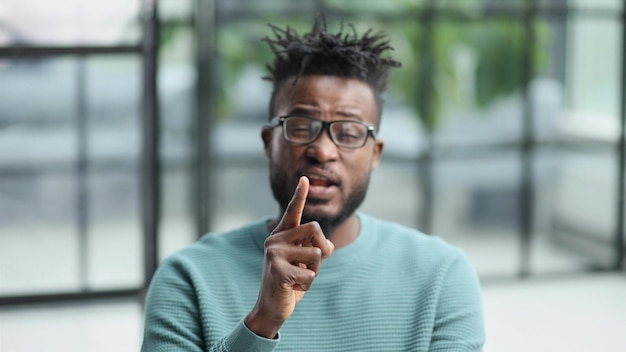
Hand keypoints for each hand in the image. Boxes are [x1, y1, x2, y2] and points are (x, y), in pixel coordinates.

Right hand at [245, 176, 333, 337]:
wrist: (273, 307)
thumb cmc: (293, 281)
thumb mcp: (308, 261)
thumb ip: (317, 248)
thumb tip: (326, 246)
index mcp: (282, 234)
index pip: (293, 211)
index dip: (300, 195)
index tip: (305, 178)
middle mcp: (275, 239)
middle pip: (315, 229)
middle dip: (321, 250)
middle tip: (309, 267)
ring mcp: (273, 252)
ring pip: (315, 253)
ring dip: (313, 271)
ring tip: (297, 278)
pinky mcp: (276, 268)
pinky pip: (309, 273)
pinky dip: (307, 283)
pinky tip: (292, 287)